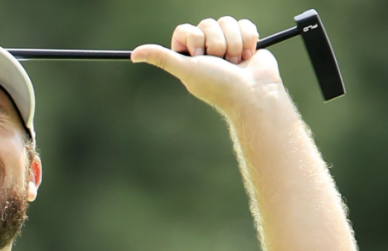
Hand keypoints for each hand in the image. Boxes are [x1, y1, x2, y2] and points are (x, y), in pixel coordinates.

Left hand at [131, 16, 284, 116]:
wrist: (253, 92)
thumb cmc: (219, 84)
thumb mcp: (186, 70)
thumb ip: (162, 58)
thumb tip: (134, 55)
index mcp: (188, 56)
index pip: (185, 30)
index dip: (195, 40)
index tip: (200, 56)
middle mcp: (206, 49)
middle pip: (207, 24)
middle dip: (217, 43)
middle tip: (220, 63)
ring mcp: (226, 44)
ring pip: (227, 22)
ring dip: (234, 43)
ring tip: (235, 63)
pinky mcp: (245, 40)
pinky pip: (244, 24)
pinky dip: (248, 40)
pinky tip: (247, 57)